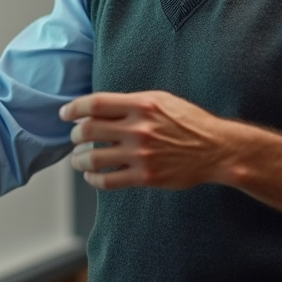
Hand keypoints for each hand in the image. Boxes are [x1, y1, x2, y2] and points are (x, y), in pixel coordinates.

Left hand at [60, 91, 234, 189]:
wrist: (216, 149)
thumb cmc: (189, 122)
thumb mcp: (162, 100)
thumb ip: (131, 102)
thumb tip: (100, 106)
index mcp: (141, 105)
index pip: (96, 104)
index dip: (74, 108)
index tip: (65, 113)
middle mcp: (139, 129)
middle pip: (89, 130)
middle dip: (75, 134)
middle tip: (74, 137)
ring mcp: (141, 155)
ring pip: (93, 158)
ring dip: (79, 159)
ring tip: (78, 159)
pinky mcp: (145, 177)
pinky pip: (108, 180)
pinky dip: (93, 179)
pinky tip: (92, 175)